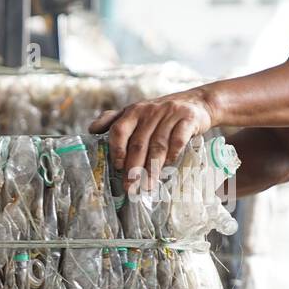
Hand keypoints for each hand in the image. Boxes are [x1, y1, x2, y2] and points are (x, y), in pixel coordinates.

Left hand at [89, 88, 215, 193]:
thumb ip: (114, 120)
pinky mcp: (188, 119)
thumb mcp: (136, 112)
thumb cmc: (160, 113)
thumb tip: (91, 130)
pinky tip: (168, 165)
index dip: (116, 150)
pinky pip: (178, 140)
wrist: (197, 102)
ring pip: (158, 145)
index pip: (119, 130)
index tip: (117, 167)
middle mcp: (150, 111)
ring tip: (147, 186)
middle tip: (130, 187)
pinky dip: (172, 154)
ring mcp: (170, 114)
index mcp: (133, 111)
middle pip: (138, 143)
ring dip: (152, 169)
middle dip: (133, 168)